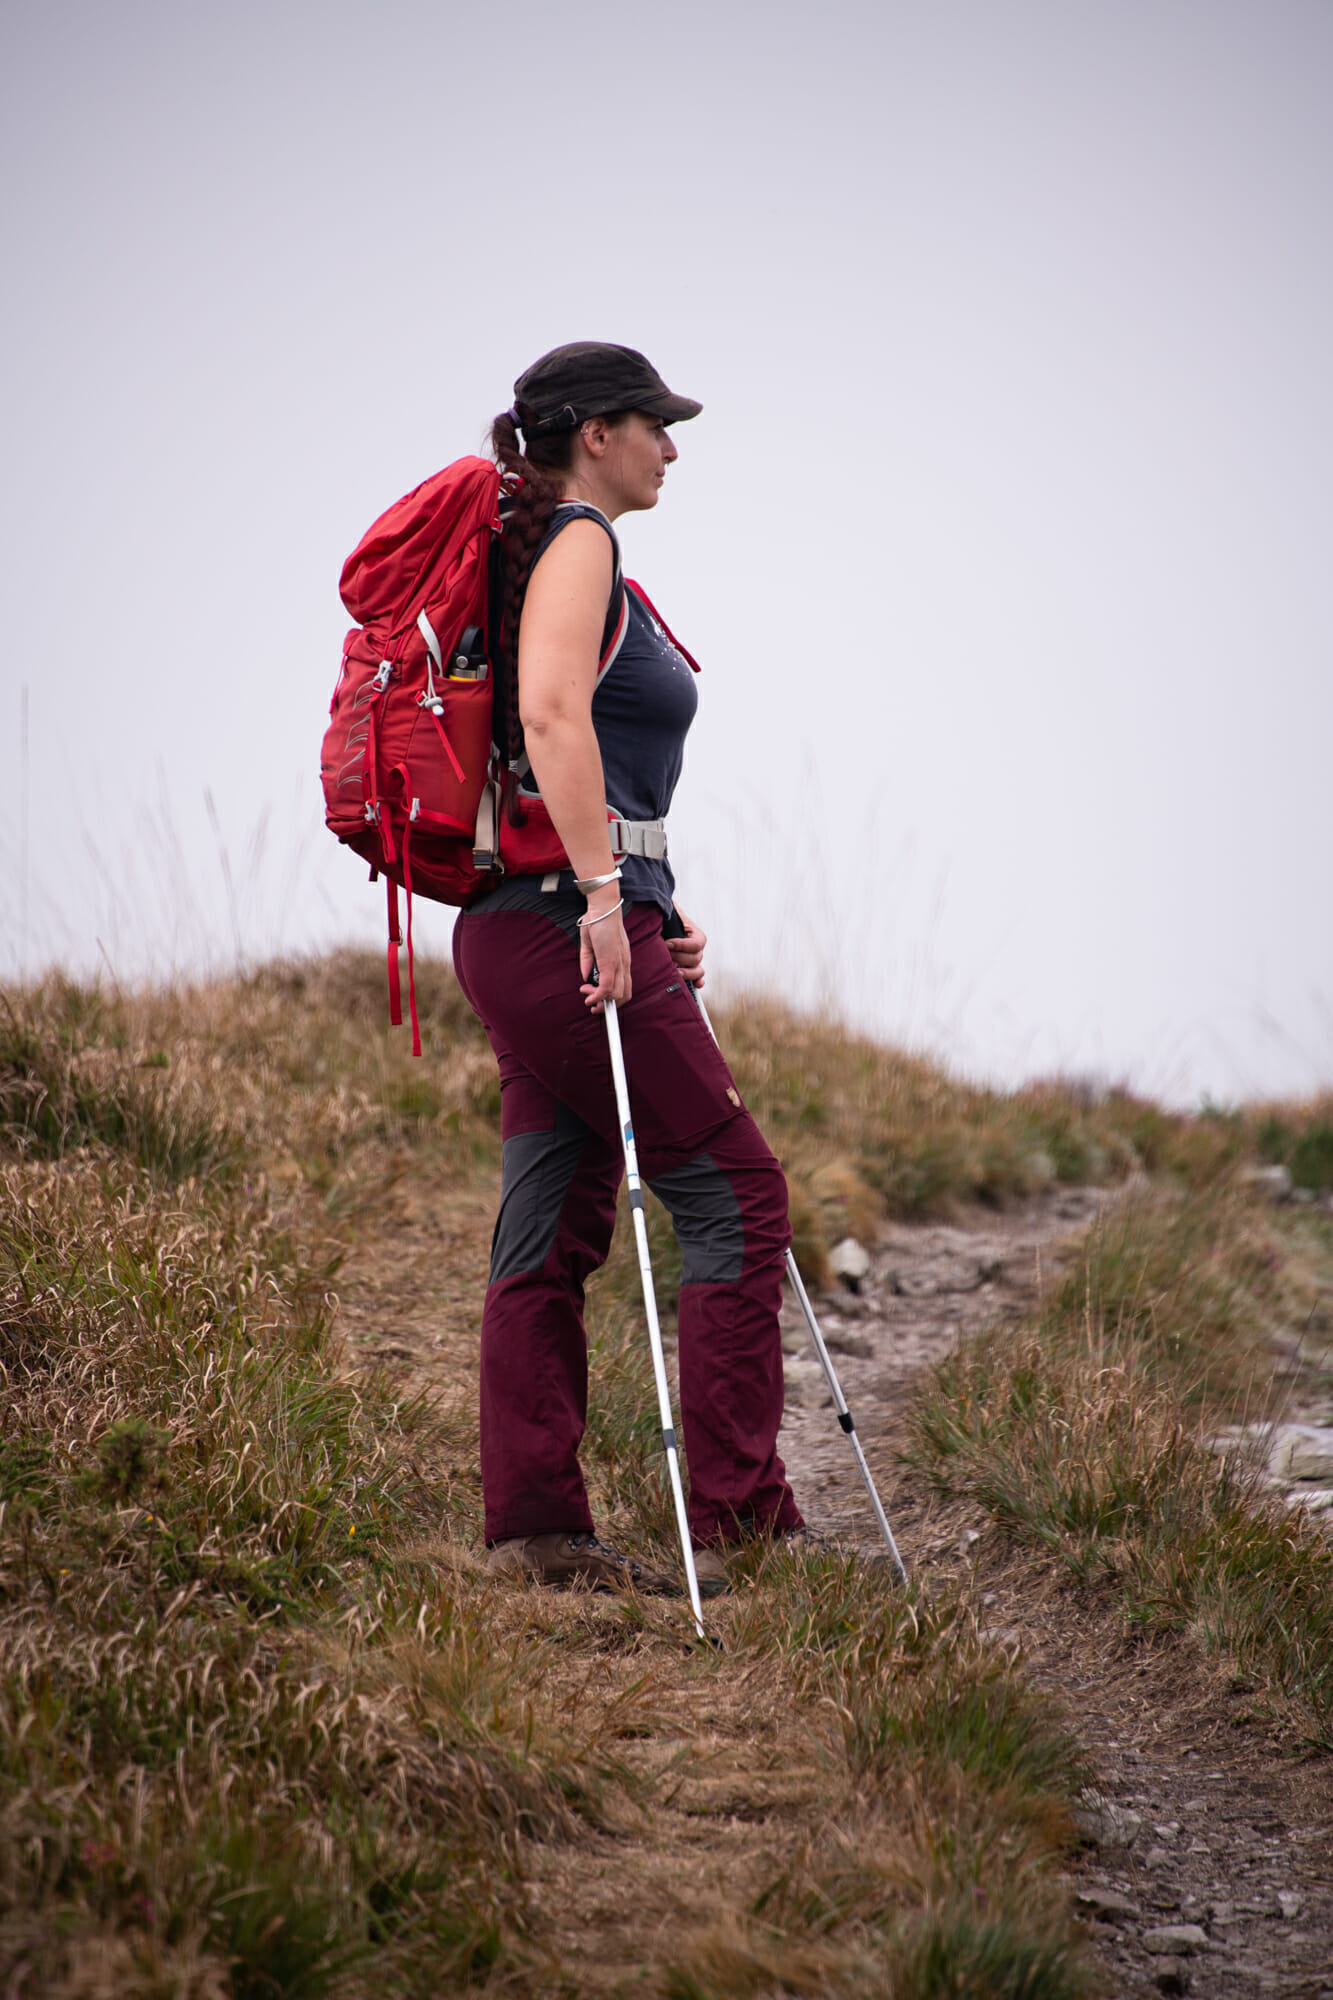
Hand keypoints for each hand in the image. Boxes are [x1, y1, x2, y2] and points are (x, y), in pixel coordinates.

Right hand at [579, 887, 631, 1010]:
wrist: (603, 909)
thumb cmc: (597, 923)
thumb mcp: (590, 947)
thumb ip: (588, 963)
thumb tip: (586, 977)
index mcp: (622, 962)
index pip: (625, 988)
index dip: (614, 1000)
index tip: (600, 1003)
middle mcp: (624, 965)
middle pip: (625, 996)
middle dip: (608, 1006)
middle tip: (593, 1004)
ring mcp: (619, 965)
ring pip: (617, 994)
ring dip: (599, 1000)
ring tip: (586, 994)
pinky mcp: (611, 963)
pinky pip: (607, 987)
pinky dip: (597, 995)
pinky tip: (587, 994)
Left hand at [666, 905, 706, 985]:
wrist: (660, 923)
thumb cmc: (664, 917)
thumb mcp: (668, 912)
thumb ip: (670, 910)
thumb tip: (667, 908)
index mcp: (695, 933)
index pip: (697, 943)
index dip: (683, 945)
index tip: (667, 943)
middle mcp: (696, 948)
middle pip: (696, 958)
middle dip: (679, 957)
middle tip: (664, 954)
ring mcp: (693, 959)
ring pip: (698, 970)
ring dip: (687, 973)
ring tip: (674, 972)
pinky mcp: (687, 968)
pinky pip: (697, 977)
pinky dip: (697, 982)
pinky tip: (696, 986)